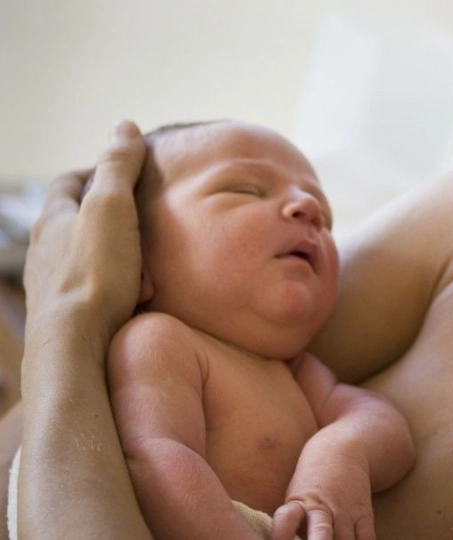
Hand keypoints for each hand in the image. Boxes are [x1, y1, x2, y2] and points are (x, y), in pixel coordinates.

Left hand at [23, 121, 145, 352]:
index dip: (95, 173)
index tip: (123, 173)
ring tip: (144, 263)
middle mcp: (43, 252)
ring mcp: (50, 287)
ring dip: (113, 256)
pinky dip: (113, 287)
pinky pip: (93, 292)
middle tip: (142, 219)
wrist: (76, 346)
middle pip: (75, 222)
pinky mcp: (66, 318)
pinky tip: (133, 298)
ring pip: (84, 259)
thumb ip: (118, 167)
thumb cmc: (94, 274)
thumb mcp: (112, 208)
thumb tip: (124, 126)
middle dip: (108, 217)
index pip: (69, 183)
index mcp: (52, 221)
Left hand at [270, 458, 375, 539]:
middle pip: (321, 534)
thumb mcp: (295, 499)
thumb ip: (294, 525)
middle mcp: (321, 509)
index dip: (282, 535)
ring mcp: (345, 511)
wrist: (341, 452)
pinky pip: (367, 538)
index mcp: (298, 505)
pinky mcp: (364, 513)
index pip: (286, 520)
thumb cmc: (311, 484)